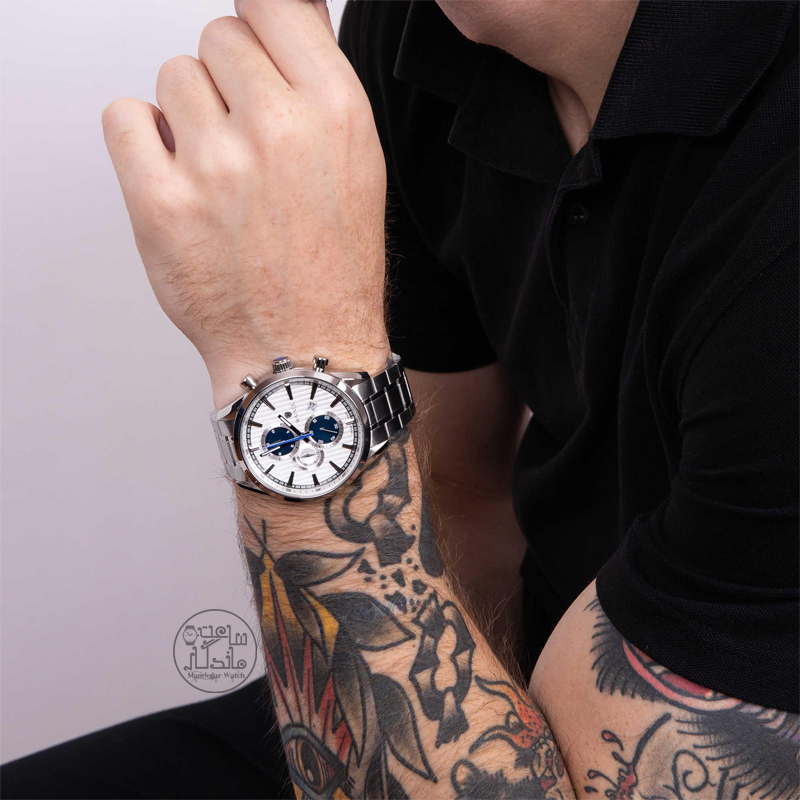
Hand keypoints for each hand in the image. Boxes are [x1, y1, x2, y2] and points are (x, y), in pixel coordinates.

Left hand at [101, 0, 389, 407]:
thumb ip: (316, 80)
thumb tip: (288, 11)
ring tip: (219, 173)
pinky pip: (124, 115)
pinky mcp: (160, 203)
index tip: (255, 58)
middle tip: (247, 142)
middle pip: (218, 37)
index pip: (270, 4)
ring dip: (189, 115)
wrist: (302, 350)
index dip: (259, 29)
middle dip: (228, 82)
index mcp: (336, 112)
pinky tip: (177, 177)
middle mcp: (278, 129)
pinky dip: (143, 140)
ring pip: (173, 75)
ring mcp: (215, 166)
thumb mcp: (355, 164)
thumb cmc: (331, 268)